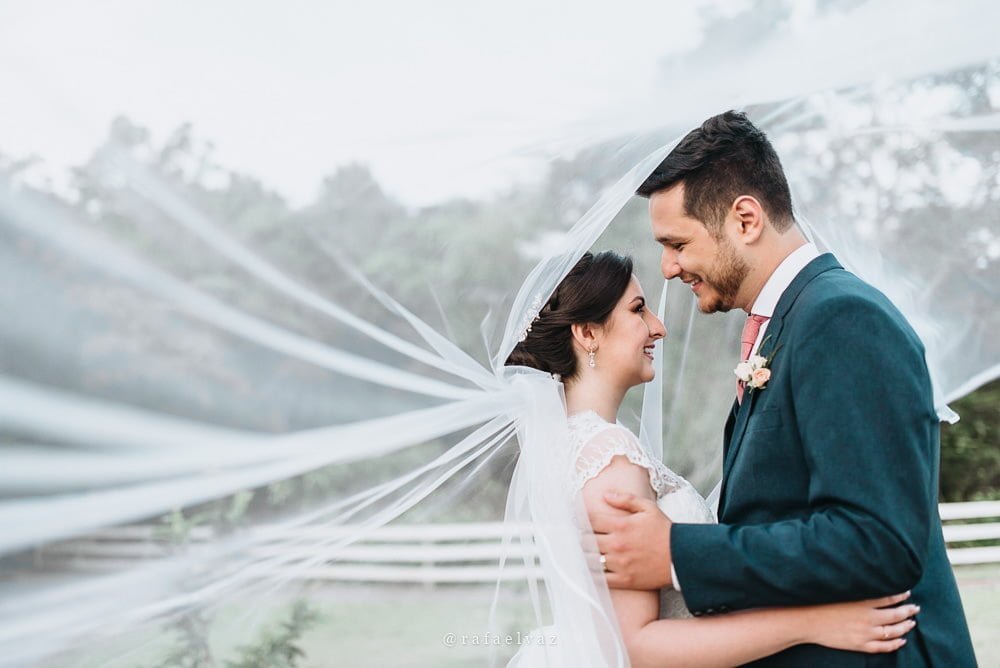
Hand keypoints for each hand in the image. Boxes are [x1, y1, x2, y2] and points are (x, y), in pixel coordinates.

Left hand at [589, 490, 672, 589]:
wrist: (682, 557)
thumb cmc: (664, 531)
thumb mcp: (648, 508)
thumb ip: (626, 499)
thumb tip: (605, 495)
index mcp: (621, 525)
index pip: (590, 519)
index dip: (581, 517)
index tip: (579, 518)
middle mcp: (617, 544)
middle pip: (585, 540)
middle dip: (583, 536)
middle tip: (584, 535)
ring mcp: (620, 564)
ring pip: (589, 559)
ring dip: (586, 554)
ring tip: (588, 550)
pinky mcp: (624, 580)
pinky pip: (600, 578)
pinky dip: (594, 572)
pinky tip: (595, 567)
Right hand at [803, 592, 918, 653]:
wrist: (807, 621)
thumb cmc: (820, 603)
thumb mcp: (840, 592)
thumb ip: (857, 590)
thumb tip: (871, 585)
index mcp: (862, 602)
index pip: (888, 598)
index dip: (900, 595)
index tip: (907, 592)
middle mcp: (867, 618)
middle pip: (895, 615)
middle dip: (908, 611)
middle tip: (916, 608)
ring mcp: (865, 633)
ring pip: (893, 632)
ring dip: (905, 627)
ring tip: (911, 623)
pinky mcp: (861, 645)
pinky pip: (884, 646)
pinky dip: (895, 644)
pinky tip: (901, 640)